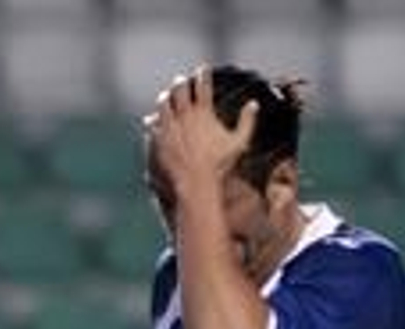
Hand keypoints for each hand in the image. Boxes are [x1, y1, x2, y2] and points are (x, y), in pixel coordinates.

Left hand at [146, 65, 257, 195]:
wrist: (195, 183)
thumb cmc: (219, 165)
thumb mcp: (239, 142)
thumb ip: (247, 121)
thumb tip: (254, 103)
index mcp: (203, 112)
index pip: (203, 84)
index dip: (203, 74)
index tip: (203, 69)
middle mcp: (184, 115)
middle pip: (180, 89)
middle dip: (181, 83)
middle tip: (181, 80)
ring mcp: (168, 126)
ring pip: (163, 104)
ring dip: (165, 98)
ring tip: (165, 96)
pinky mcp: (157, 140)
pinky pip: (152, 125)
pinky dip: (152, 121)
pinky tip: (150, 120)